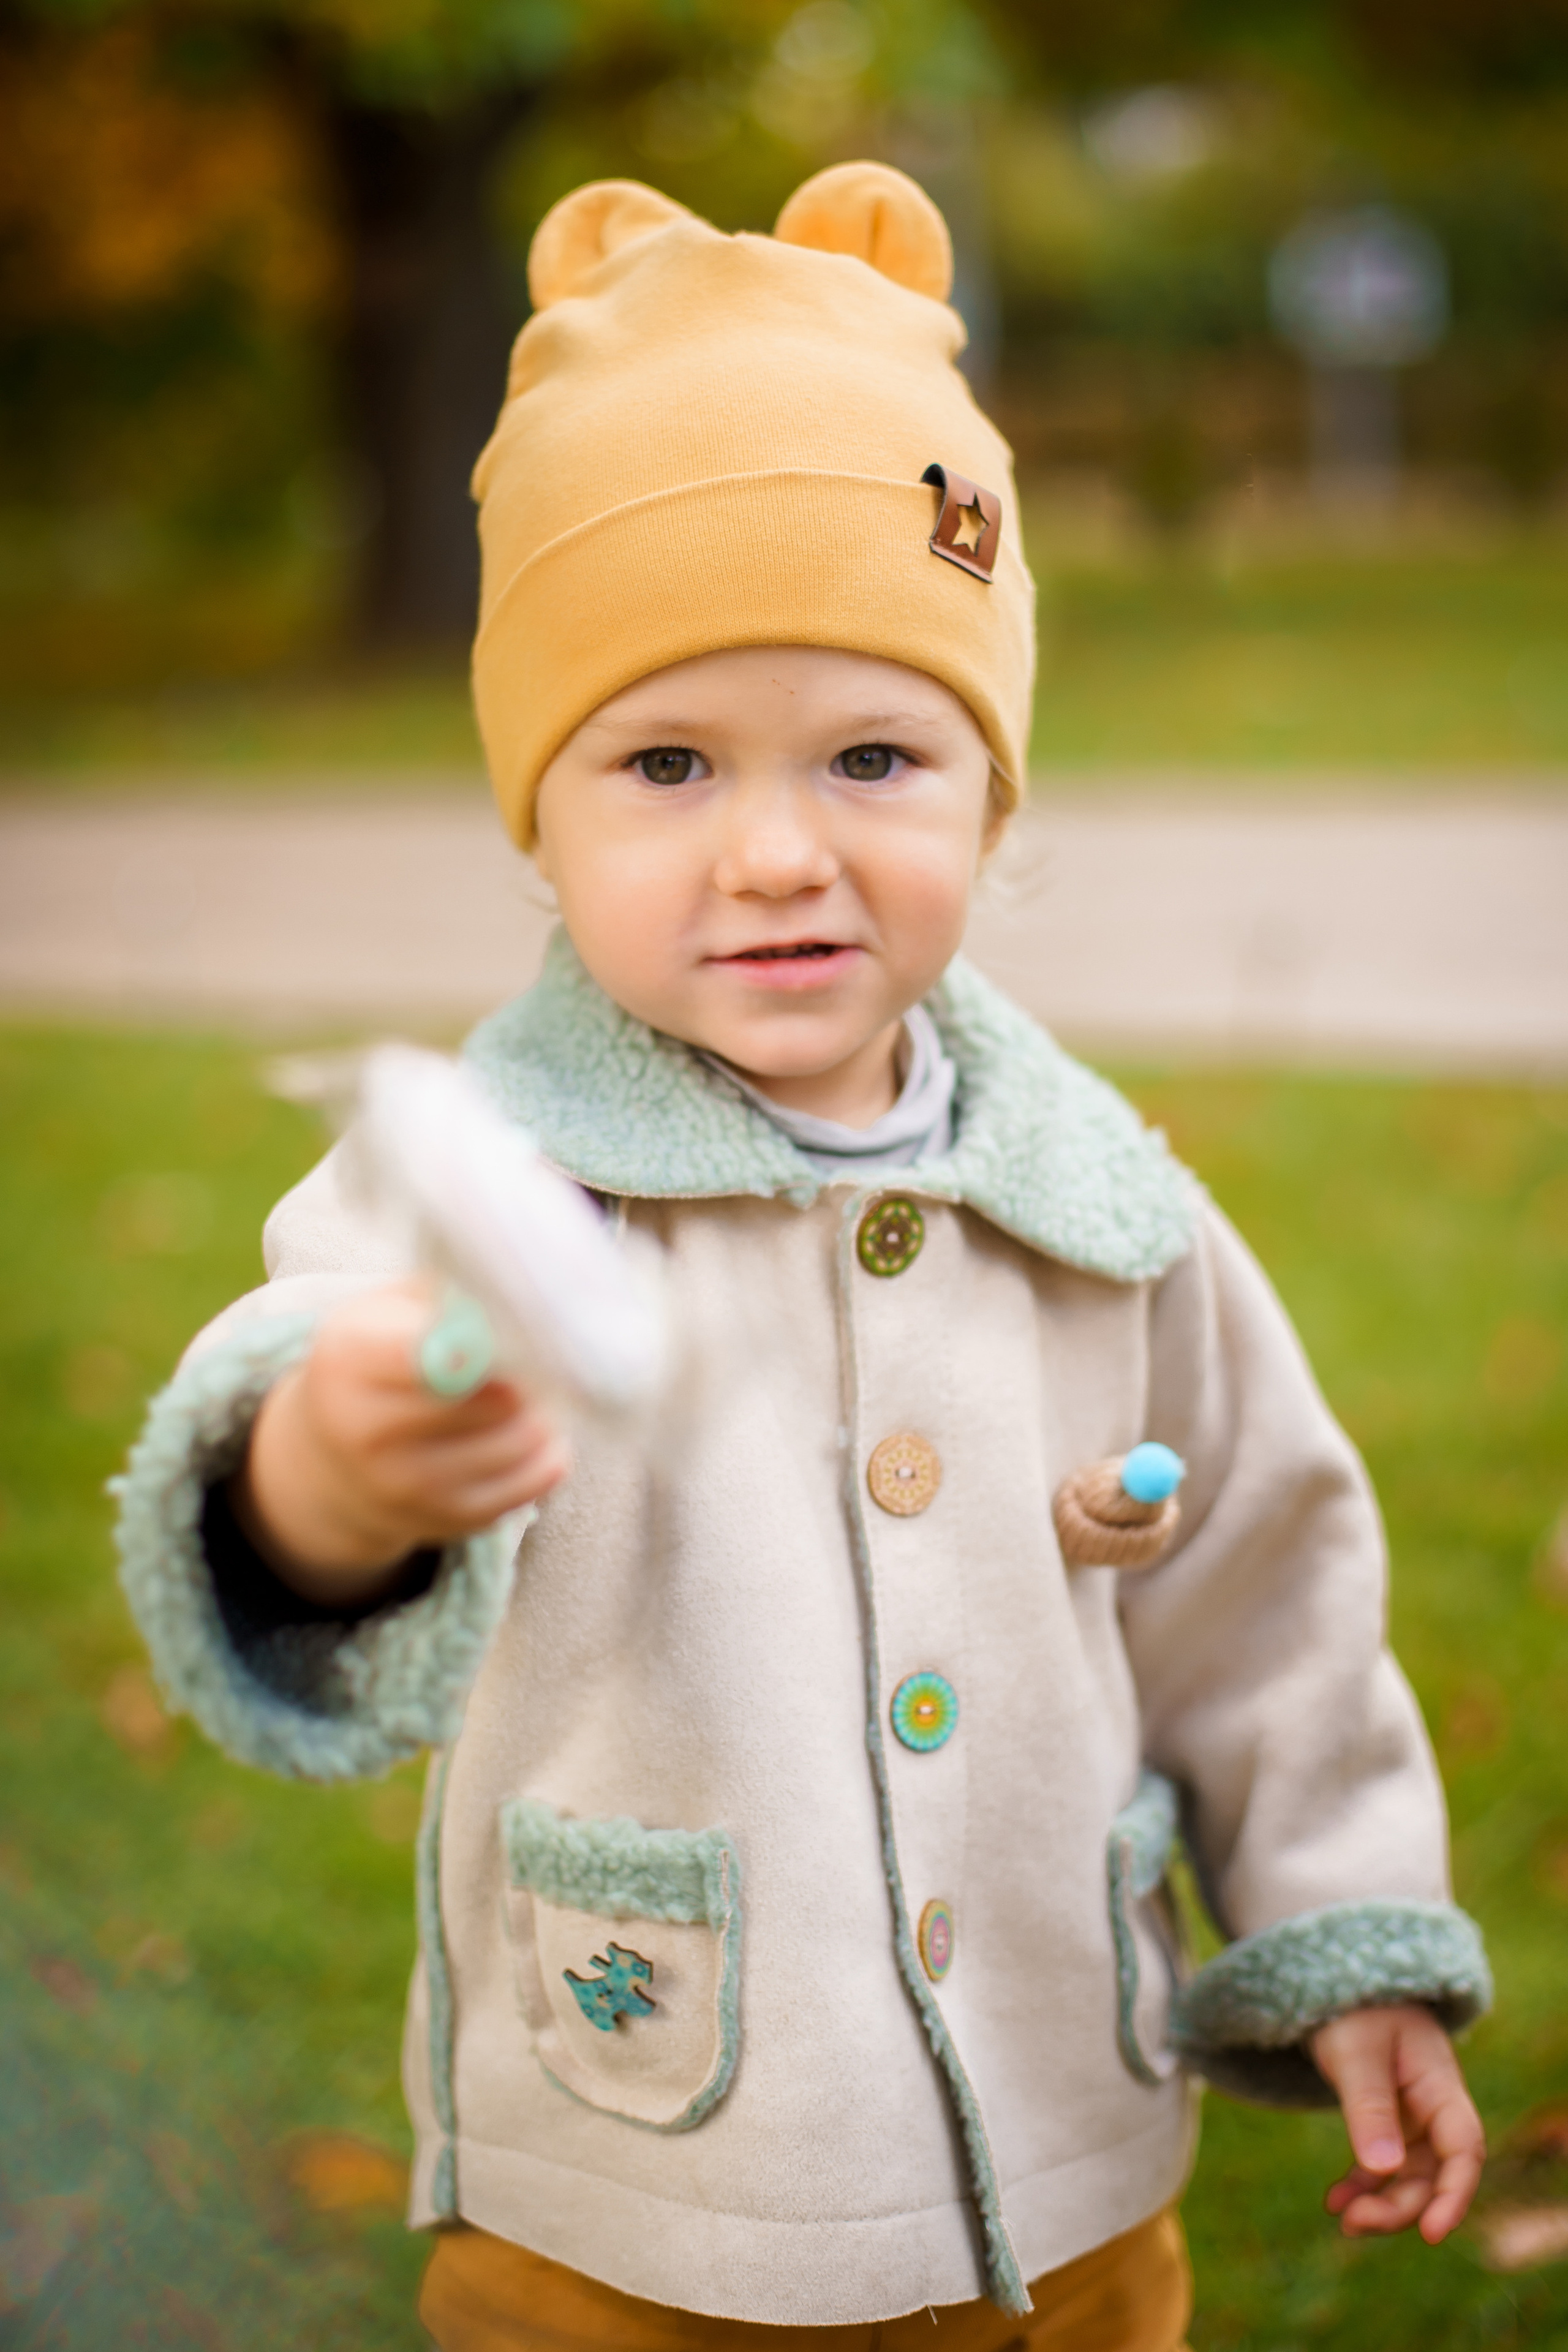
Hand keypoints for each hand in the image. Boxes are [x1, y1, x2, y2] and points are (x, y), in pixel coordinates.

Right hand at [233, 1281, 570, 1605]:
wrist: (334, 1461)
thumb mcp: (386, 1311)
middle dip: (531, 1373)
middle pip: (490, 1399)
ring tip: (539, 1392)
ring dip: (545, 1413)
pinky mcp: (444, 1523)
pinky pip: (527, 1488)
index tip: (517, 1329)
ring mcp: (404, 1487)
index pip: (436, 1349)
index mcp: (350, 1361)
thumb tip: (517, 1299)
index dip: (492, 1340)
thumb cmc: (377, 1362)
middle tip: (543, 1356)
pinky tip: (536, 1433)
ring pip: (516, 1444)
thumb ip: (445, 1296)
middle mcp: (366, 1432)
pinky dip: (547, 1456)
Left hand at [1310, 2002, 1484, 2243]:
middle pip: (1433, 2174)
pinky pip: (1382, 2166)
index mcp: (1440, 2087)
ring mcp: (1411, 2118)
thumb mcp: (1358, 2053)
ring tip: (1343, 2218)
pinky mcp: (1386, 2121)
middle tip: (1355, 2224)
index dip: (1454, 2195)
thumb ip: (1370, 2108)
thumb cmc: (1355, 2009)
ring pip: (1408, 2177)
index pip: (1463, 2150)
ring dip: (1381, 2203)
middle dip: (1401, 2208)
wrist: (1339, 1983)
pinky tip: (1335, 2201)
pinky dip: (1362, 2185)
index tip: (1431, 2233)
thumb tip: (1383, 2171)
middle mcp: (1433, 2109)